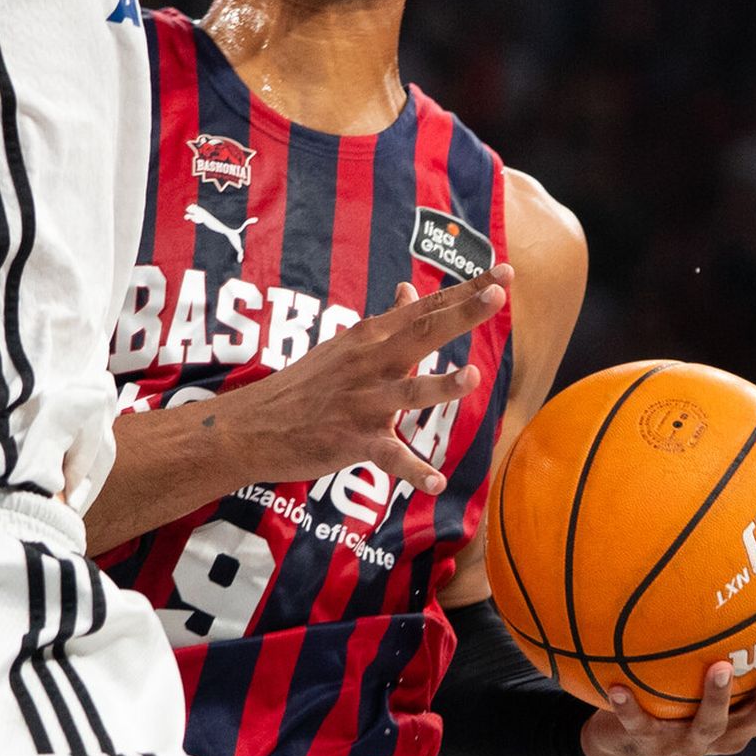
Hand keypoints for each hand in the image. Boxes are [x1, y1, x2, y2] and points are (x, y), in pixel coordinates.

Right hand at [235, 269, 510, 496]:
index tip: (503, 274)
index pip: (425, 309)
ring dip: (441, 386)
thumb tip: (409, 290)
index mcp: (369, 339)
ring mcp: (362, 403)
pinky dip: (413, 471)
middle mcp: (369, 363)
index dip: (465, 291)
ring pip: (408, 392)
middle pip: (422, 334)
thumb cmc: (303, 386)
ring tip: (471, 376)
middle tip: (497, 294)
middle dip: (461, 314)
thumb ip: (385, 323)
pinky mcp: (352, 441)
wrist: (252, 426)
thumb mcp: (344, 347)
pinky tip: (437, 482)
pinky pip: (389, 457)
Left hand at [580, 615, 755, 755]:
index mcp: (748, 712)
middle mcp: (729, 732)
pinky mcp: (650, 745)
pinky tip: (617, 686)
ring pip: (711, 725)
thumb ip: (720, 631)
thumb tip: (734, 561)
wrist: (624, 741)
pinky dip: (630, 707)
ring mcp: (691, 743)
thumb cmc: (672, 691)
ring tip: (718, 666)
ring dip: (717, 697)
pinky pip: (640, 725)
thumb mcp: (697, 661)